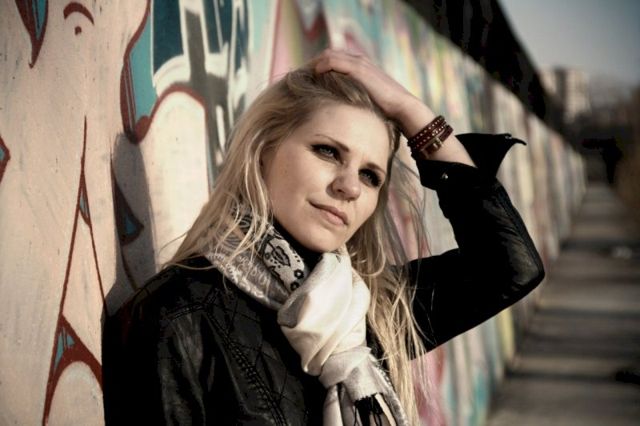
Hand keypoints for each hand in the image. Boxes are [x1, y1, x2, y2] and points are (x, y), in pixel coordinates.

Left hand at [312, 49, 474, 166]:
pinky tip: (313, 77)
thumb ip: (354, 102)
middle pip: (327, 55)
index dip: (318, 68)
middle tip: (300, 79)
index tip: (307, 81)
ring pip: (328, 56)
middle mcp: (359, 61)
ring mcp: (359, 64)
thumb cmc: (386, 112)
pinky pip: (332, 62)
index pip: (333, 60)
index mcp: (361, 67)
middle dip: (313, 65)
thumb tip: (340, 116)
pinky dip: (320, 67)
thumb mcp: (365, 105)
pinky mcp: (359, 70)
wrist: (403, 109)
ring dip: (313, 65)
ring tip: (303, 78)